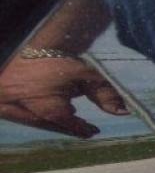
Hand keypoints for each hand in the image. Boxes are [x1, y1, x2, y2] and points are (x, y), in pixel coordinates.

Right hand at [0, 56, 127, 138]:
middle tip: (84, 130)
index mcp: (47, 109)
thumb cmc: (61, 58)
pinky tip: (44, 108)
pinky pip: (17, 112)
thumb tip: (125, 112)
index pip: (68, 125)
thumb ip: (106, 94)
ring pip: (32, 120)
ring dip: (48, 119)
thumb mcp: (87, 76)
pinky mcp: (1, 100)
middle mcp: (25, 111)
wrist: (30, 41)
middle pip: (49, 125)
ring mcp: (8, 105)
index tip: (94, 132)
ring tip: (67, 116)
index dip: (82, 129)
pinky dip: (31, 111)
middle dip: (66, 126)